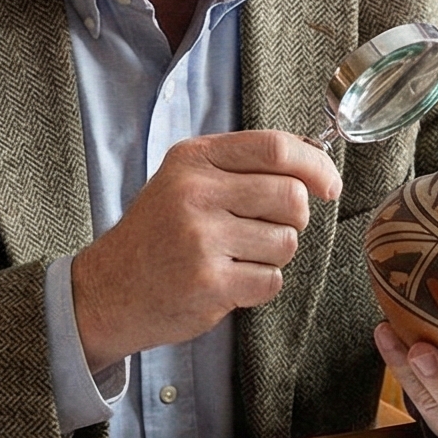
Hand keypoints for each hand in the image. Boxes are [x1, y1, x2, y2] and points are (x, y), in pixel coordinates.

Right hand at [71, 130, 342, 371]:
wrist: (108, 290)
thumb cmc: (158, 234)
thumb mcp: (185, 181)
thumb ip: (241, 167)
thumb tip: (317, 165)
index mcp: (193, 159)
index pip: (275, 147)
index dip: (315, 165)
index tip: (329, 185)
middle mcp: (195, 193)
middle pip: (291, 196)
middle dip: (293, 218)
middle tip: (265, 230)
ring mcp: (201, 239)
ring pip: (286, 242)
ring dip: (272, 256)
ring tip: (235, 257)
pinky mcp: (209, 283)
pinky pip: (271, 280)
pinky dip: (258, 285)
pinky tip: (227, 281)